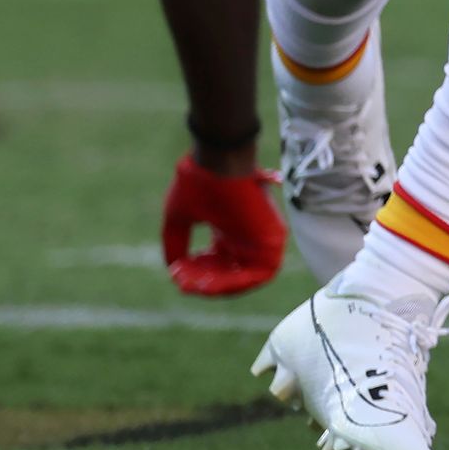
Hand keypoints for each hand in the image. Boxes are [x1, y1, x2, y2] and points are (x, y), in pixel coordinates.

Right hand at [161, 155, 284, 296]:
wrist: (218, 161)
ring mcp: (262, 237)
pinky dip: (236, 283)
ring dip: (219, 288)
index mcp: (229, 230)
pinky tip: (211, 281)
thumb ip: (176, 245)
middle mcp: (247, 236)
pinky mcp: (273, 238)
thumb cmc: (198, 184)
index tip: (178, 274)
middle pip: (231, 276)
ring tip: (196, 284)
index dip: (197, 276)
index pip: (218, 266)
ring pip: (245, 280)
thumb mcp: (179, 219)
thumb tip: (175, 270)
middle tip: (184, 282)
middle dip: (205, 285)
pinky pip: (261, 274)